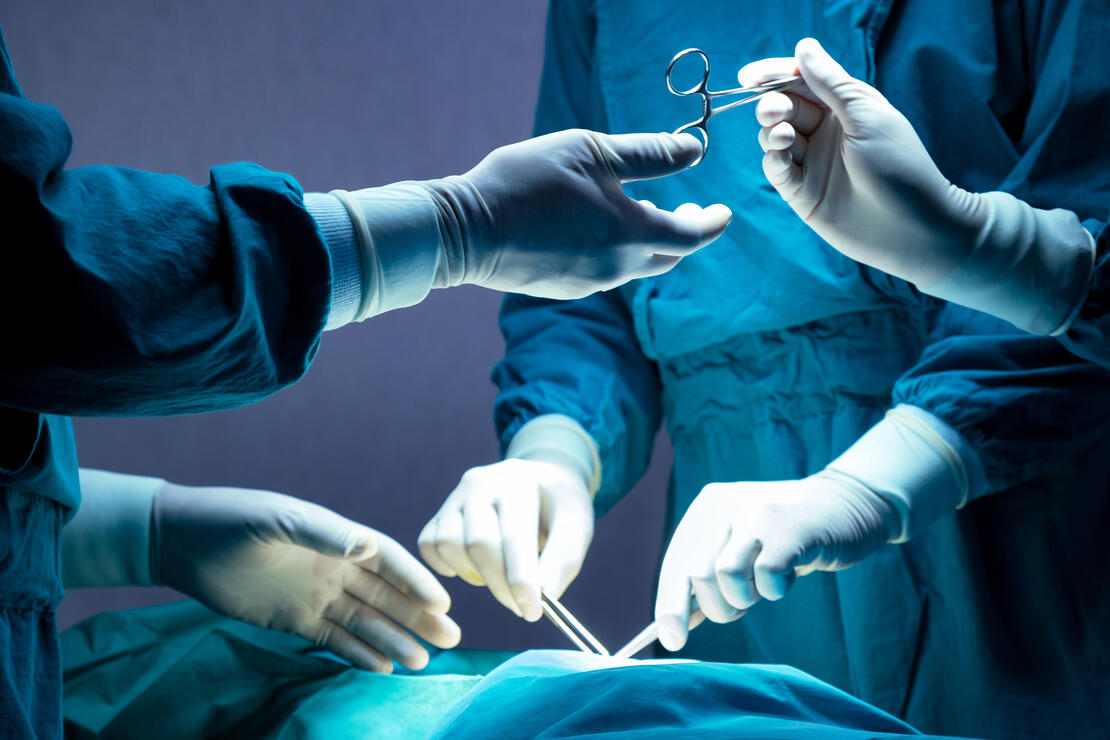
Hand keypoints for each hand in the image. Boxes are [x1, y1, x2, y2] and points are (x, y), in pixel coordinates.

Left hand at [152, 483, 459, 672]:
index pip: (387, 561)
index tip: (442, 603)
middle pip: (386, 596)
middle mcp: (334, 567)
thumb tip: (367, 546)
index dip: (416, 581)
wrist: (182, 542)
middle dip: (418, 616)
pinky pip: (334, 639)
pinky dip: (358, 653)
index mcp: (336, 538)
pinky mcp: (293, 620)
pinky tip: (383, 668)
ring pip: (365, 622)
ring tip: (422, 661)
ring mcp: (316, 595)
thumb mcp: (276, 519)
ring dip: (394, 639)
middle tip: (452, 639)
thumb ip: (322, 533)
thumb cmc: (232, 519)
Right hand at [418, 458, 593, 621]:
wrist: (540, 480)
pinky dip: (446, 566)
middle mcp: (481, 483)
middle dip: (500, 585)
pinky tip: (474, 569)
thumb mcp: (577, 526)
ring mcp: (456, 496)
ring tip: (500, 578)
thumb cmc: (559, 508)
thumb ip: (564, 560)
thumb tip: (546, 595)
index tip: (532, 611)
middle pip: (478, 543)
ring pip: (447, 544)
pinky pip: (428, 545)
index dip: (521, 579)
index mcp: (519, 482)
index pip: (513, 535)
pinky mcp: (441, 512)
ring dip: (473, 574)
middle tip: (522, 607)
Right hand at [430, 129, 732, 297]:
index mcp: (632, 234)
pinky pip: (605, 271)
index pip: (692, 236)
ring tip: (638, 209)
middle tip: (687, 207)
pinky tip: (595, 228)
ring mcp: (590, 283)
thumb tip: (697, 150)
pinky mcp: (565, 288)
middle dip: (684, 232)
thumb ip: (649, 154)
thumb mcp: (592, 151)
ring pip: (635, 265)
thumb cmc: (528, 181)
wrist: (466, 231)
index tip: (723, 211)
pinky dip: (615, 250)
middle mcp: (617, 267)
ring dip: (646, 240)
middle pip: (668, 257)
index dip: (712, 222)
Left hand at [655, 471, 896, 650]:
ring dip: (746, 598)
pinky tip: (789, 574)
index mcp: (707, 506)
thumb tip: (673, 628)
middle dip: (718, 607)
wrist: (845, 505)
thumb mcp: (740, 550)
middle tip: (744, 605)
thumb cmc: (785, 538)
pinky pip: (767, 577)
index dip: (669, 606)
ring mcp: (757, 512)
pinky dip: (776, 589)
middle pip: (697, 575)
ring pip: (726, 576)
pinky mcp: (790, 528)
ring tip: (766, 585)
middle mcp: (725, 503)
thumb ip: (708, 581)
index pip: (675, 564)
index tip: (672, 640)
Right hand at [740, 38, 980, 286]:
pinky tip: (781, 157)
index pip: (801, 81)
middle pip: (783, 108)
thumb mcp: (866, 116)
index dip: (774, 76)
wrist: (912, 229)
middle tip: (775, 112)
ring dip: (771, 132)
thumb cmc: (899, 167)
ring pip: (773, 137)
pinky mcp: (800, 193)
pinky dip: (772, 159)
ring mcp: (811, 163)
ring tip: (785, 138)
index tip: (750, 77)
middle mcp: (824, 132)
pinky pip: (775, 169)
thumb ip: (831, 84)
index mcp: (844, 107)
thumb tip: (803, 47)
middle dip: (772, 105)